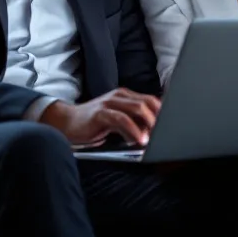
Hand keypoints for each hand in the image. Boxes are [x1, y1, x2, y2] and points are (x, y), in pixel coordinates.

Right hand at [39, 88, 161, 145]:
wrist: (66, 122)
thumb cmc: (94, 124)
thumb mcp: (117, 120)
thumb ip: (133, 122)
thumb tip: (154, 133)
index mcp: (125, 96)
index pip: (151, 100)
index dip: (163, 114)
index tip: (171, 128)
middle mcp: (119, 96)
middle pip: (148, 103)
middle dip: (159, 120)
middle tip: (165, 135)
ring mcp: (109, 102)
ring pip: (137, 108)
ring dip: (148, 124)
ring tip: (152, 139)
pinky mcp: (100, 113)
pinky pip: (121, 119)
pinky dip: (132, 130)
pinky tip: (137, 140)